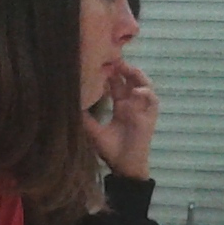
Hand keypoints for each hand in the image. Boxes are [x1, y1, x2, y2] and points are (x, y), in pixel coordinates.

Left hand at [84, 63, 159, 179]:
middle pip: (130, 80)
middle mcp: (132, 105)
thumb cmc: (111, 150)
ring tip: (126, 67)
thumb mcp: (94, 131)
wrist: (124, 166)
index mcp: (120, 107)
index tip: (100, 64)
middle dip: (123, 68)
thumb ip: (85, 118)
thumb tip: (71, 105)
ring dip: (136, 75)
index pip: (117, 85)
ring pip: (144, 85)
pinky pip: (152, 100)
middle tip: (112, 58)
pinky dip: (146, 93)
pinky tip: (136, 90)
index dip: (111, 74)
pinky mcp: (150, 117)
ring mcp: (142, 110)